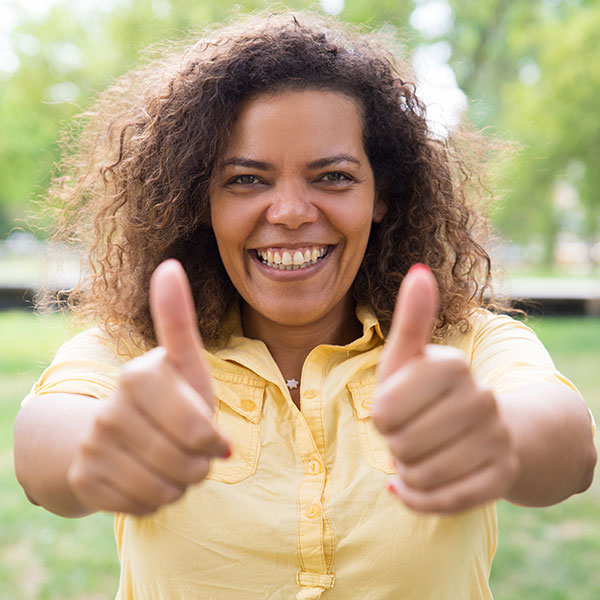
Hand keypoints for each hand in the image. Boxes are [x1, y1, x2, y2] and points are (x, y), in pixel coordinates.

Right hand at [67, 260, 229, 514]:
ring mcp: (94, 445)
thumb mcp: (184, 363)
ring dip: (180, 481)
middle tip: (189, 448)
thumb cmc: (168, 397)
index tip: (210, 431)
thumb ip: (178, 319)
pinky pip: (143, 506)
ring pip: (166, 487)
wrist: (116, 433)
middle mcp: (110, 408)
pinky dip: (156, 498)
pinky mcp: (85, 479)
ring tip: (171, 461)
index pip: (198, 428)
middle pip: (186, 461)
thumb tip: (169, 265)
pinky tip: (147, 476)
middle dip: (199, 462)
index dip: (211, 438)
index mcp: (140, 376)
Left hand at [371, 264, 518, 512]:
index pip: (384, 410)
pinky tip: (421, 484)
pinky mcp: (501, 476)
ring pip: (420, 474)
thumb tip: (420, 270)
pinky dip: (421, 498)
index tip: (396, 409)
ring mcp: (496, 438)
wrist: (489, 430)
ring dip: (407, 471)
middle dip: (395, 444)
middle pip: (401, 444)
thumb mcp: (410, 359)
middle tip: (410, 434)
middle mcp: (480, 398)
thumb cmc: (430, 393)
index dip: (382, 416)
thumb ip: (412, 319)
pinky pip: (443, 501)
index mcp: (451, 366)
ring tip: (420, 454)